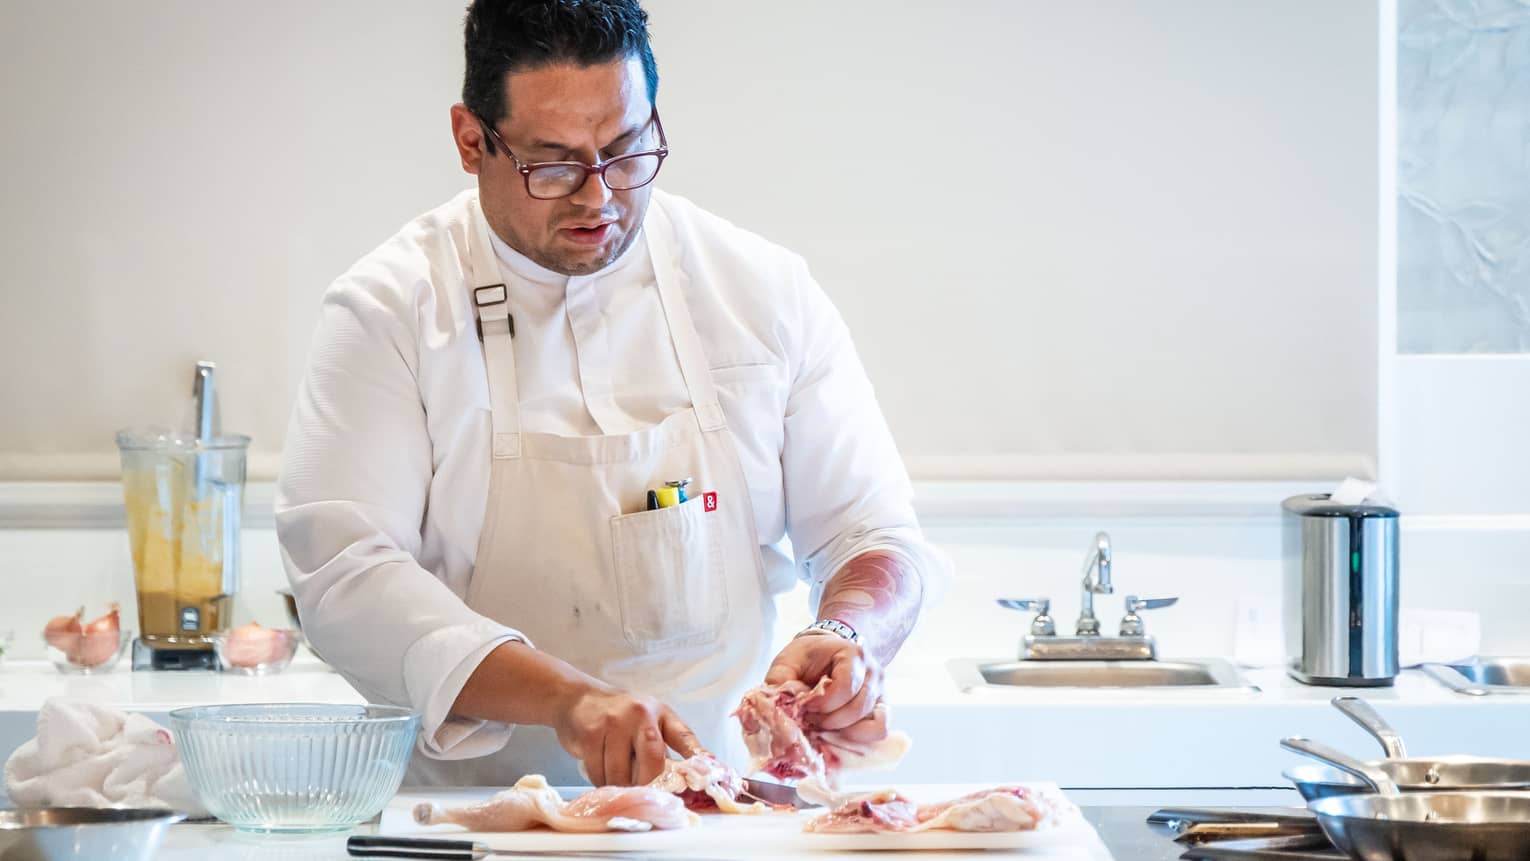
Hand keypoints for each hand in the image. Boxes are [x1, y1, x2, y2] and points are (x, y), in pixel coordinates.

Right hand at [552, 684, 701, 785]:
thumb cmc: (618, 716)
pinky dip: (601, 782)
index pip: (684, 735)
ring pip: (621, 773)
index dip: (697, 756)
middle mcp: (641, 713)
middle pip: (652, 761)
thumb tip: (687, 776)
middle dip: (648, 784)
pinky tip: (602, 772)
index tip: (708, 772)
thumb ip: (664, 746)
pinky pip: (599, 773)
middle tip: (644, 795)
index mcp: (660, 713)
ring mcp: (615, 722)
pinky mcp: (591, 734)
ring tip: (617, 779)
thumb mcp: (647, 721)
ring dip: (620, 786)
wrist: (578, 699)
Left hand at [765, 633, 887, 741]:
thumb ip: (779, 681)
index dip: (823, 703)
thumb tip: (773, 709)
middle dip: (829, 720)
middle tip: (810, 719)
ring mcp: (880, 692)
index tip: (805, 706)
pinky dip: (859, 737)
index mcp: (852, 654)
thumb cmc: (808, 658)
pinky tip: (839, 734)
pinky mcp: (880, 709)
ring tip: (822, 725)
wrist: (827, 653)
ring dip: (841, 731)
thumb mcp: (788, 661)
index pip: (845, 686)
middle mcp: (873, 673)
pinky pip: (879, 731)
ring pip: (869, 723)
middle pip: (857, 708)